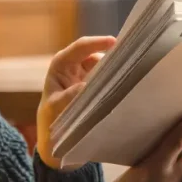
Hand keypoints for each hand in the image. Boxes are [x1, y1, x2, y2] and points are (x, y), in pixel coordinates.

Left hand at [37, 36, 116, 169]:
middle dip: (111, 55)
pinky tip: (125, 85)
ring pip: (104, 65)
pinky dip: (115, 80)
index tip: (115, 43)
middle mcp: (74, 65)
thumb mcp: (56, 109)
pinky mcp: (95, 85)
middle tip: (130, 58)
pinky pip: (107, 78)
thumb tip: (86, 85)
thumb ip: (69, 96)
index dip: (98, 42)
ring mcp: (85, 74)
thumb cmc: (51, 120)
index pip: (81, 47)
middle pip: (96, 53)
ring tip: (128, 74)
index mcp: (61, 64)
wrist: (55, 139)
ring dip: (114, 69)